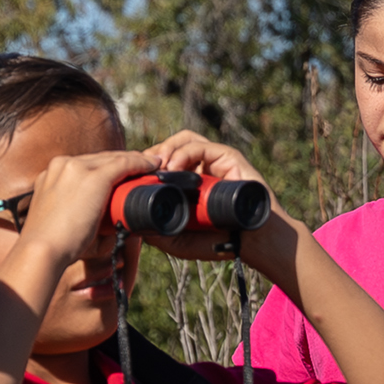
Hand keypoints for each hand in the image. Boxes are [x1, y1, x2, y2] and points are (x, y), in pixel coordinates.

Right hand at [6, 145, 158, 282]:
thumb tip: (107, 227)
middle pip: (100, 159)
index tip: (121, 175)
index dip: (106, 167)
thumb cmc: (53, 246)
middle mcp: (62, 165)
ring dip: (135, 160)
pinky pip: (124, 164)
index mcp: (51, 174)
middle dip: (121, 162)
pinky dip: (141, 164)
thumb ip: (76, 217)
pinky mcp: (93, 176)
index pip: (85, 165)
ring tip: (152, 165)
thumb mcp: (61, 221)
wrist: (42, 250)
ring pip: (113, 158)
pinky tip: (154, 166)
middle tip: (142, 167)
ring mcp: (76, 168)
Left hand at [137, 131, 292, 262]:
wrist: (252, 244)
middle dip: (151, 154)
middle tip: (140, 172)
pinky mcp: (229, 157)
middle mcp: (202, 167)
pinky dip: (183, 153)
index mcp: (189, 182)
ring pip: (184, 139)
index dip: (145, 164)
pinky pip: (201, 146)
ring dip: (165, 149)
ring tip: (156, 169)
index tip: (132, 177)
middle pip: (170, 146)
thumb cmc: (219, 242)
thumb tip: (131, 222)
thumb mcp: (178, 241)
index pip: (162, 161)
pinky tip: (172, 168)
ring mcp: (216, 161)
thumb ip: (157, 231)